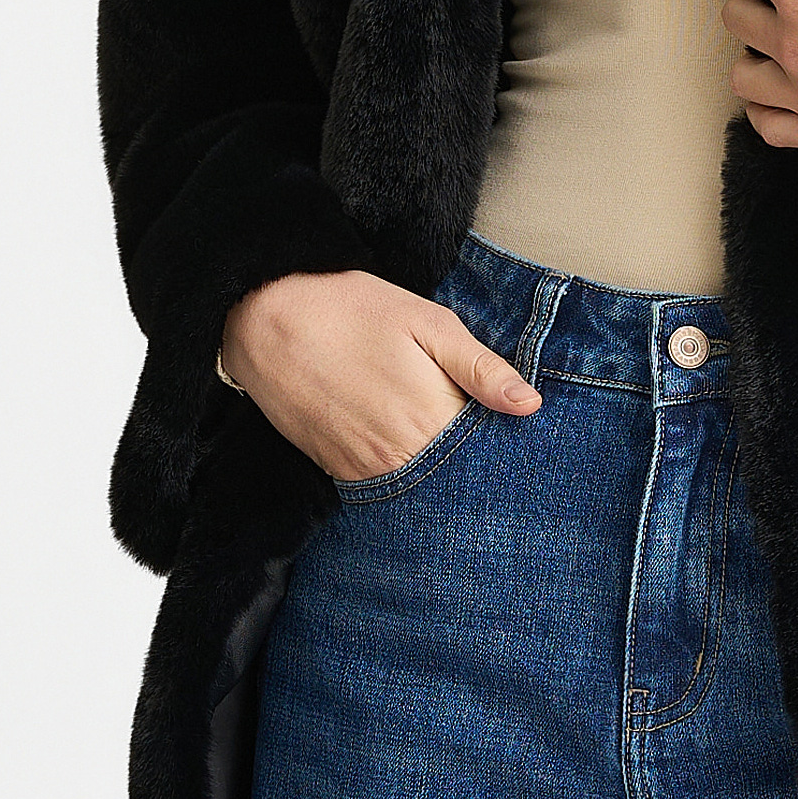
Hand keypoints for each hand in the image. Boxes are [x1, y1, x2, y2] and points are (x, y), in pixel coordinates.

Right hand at [219, 268, 540, 483]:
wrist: (266, 317)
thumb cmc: (354, 309)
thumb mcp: (427, 322)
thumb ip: (481, 367)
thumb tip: (531, 405)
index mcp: (431, 417)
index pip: (487, 456)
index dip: (506, 448)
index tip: (519, 438)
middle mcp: (398, 457)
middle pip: (455, 481)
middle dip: (474, 466)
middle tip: (482, 439)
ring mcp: (361, 469)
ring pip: (418, 489)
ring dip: (436, 472)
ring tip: (441, 439)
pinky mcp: (333, 469)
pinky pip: (380, 487)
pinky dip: (399, 472)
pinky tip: (405, 444)